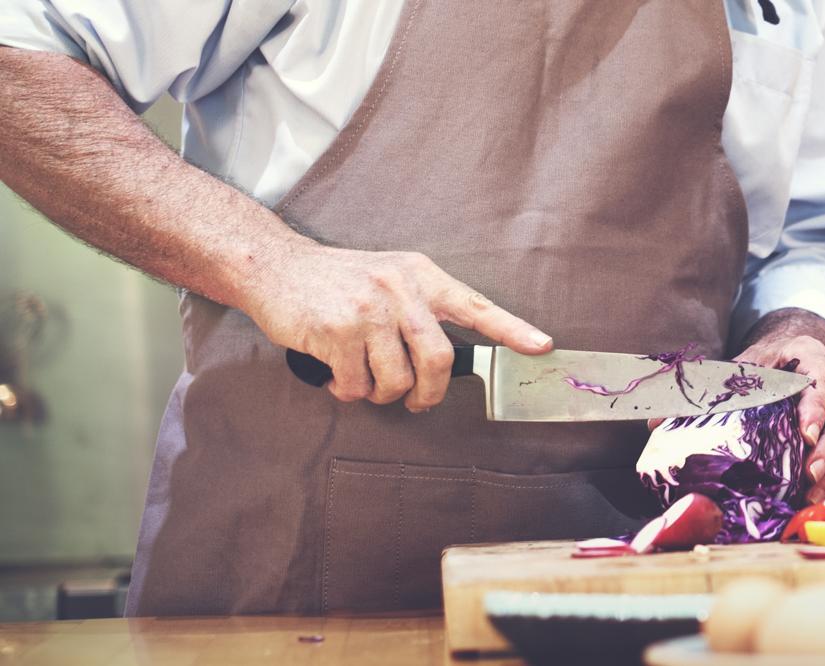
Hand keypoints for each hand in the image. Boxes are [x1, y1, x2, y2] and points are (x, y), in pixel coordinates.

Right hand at [241, 246, 551, 410]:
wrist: (274, 266)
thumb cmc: (338, 279)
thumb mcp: (389, 274)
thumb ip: (422, 307)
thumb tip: (449, 358)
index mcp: (420, 275)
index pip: (475, 305)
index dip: (511, 329)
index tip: (542, 346)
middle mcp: (399, 289)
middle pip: (439, 360)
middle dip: (430, 394)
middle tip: (417, 403)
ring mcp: (368, 309)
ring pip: (398, 380)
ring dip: (382, 393)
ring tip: (365, 379)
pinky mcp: (336, 331)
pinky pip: (358, 385)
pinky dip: (349, 391)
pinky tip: (338, 375)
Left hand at [735, 308, 824, 500]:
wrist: (791, 358)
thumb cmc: (768, 363)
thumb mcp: (753, 362)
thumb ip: (741, 381)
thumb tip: (717, 406)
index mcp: (814, 356)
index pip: (824, 380)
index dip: (818, 408)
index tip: (806, 435)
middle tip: (811, 472)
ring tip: (811, 494)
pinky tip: (811, 496)